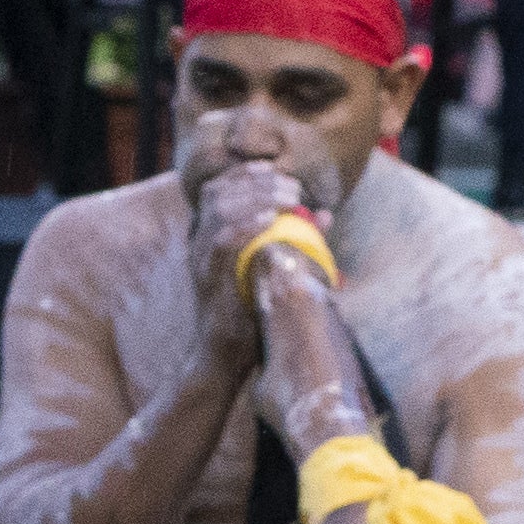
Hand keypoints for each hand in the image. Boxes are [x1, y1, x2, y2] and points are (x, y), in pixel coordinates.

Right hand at [183, 153, 312, 382]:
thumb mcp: (275, 268)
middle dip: (256, 182)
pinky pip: (222, 243)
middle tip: (291, 188)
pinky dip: (245, 226)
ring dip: (255, 199)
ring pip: (220, 212)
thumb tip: (325, 217)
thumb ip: (295, 239)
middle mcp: (199, 242)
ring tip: (287, 200)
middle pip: (219, 193)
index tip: (272, 168)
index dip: (244, 173)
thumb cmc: (253, 312)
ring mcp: (200, 259)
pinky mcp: (207, 278)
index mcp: (209, 235)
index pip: (218, 188)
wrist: (225, 355)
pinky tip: (268, 220)